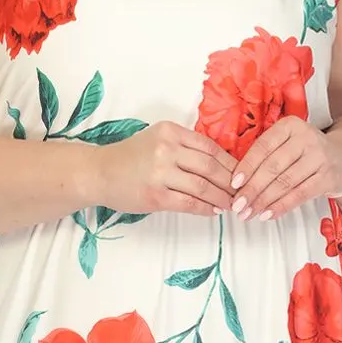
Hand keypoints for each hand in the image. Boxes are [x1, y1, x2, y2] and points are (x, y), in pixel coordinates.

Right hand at [91, 122, 236, 216]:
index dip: (230, 162)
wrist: (98, 172)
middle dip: (230, 182)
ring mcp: (160, 173)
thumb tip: (219, 164)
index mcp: (170, 131)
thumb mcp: (157, 139)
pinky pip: (188, 203)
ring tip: (232, 205)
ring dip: (221, 198)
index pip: (209, 147)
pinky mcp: (155, 195)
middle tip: (243, 192)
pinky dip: (205, 208)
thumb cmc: (130, 158)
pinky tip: (213, 211)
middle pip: (210, 166)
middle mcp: (166, 149)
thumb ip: (184, 146)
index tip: (242, 174)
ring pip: (202, 186)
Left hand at [229, 117, 336, 220]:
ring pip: (285, 182)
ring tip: (249, 214)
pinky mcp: (329, 176)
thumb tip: (237, 183)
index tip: (233, 185)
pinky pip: (300, 194)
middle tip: (237, 205)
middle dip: (252, 189)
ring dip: (263, 201)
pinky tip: (268, 215)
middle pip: (272, 166)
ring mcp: (319, 157)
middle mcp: (306, 138)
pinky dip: (281, 206)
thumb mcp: (288, 145)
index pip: (263, 147)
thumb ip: (266, 157)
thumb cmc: (306, 154)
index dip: (246, 167)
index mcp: (290, 126)